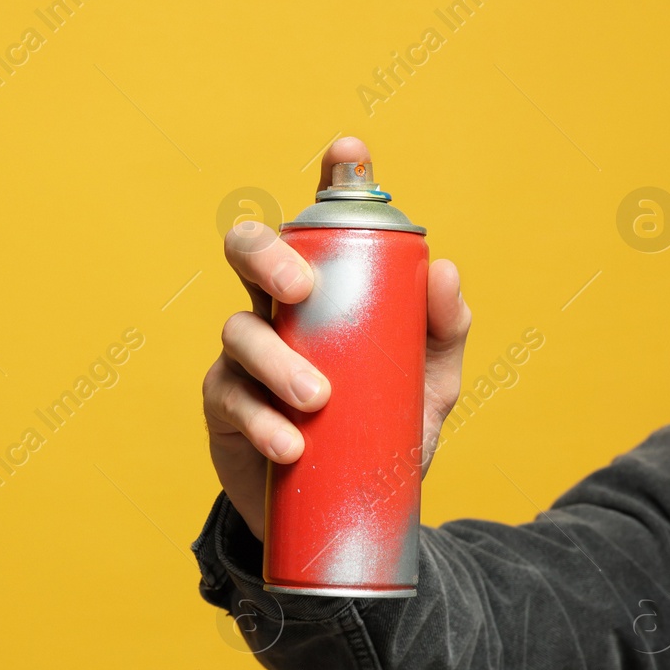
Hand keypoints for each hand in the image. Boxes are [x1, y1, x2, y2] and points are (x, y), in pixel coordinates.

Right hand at [201, 136, 472, 540]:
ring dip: (277, 362)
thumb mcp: (428, 386)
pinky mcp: (224, 408)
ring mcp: (245, 358)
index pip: (324, 224)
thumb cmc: (383, 433)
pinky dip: (262, 420)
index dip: (333, 180)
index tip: (348, 154)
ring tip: (316, 400)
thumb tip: (445, 274)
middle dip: (268, 256)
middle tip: (300, 287)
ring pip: (238, 330)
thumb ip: (442, 333)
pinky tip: (291, 445)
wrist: (343, 515)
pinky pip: (231, 398)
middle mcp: (278, 311)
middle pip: (249, 252)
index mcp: (327, 291)